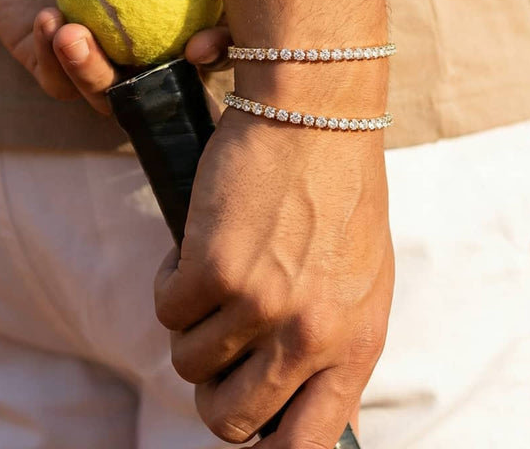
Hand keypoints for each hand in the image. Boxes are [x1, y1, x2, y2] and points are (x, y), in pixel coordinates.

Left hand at [0, 0, 214, 111]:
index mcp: (172, 0)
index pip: (209, 32)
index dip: (220, 48)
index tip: (206, 39)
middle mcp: (140, 37)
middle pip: (169, 81)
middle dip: (175, 86)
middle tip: (169, 57)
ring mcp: (96, 55)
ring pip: (110, 94)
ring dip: (96, 75)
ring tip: (73, 33)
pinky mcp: (47, 64)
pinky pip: (57, 80)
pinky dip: (53, 58)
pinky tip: (46, 18)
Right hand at [155, 108, 393, 446]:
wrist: (317, 114)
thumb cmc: (340, 189)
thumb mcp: (363, 278)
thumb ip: (339, 343)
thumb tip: (318, 408)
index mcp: (356, 342)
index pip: (307, 444)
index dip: (265, 448)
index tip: (243, 425)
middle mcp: (310, 334)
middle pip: (229, 418)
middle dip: (211, 387)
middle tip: (214, 342)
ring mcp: (261, 305)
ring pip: (187, 360)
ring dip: (189, 323)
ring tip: (213, 274)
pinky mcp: (214, 268)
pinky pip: (166, 308)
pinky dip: (171, 280)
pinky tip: (196, 246)